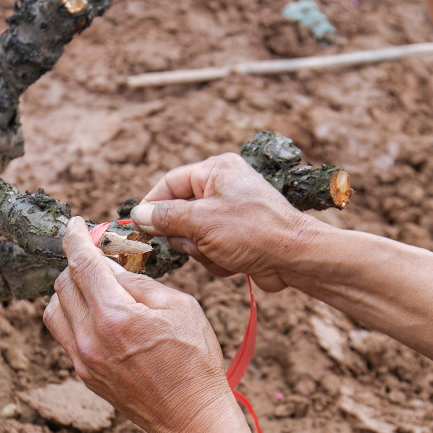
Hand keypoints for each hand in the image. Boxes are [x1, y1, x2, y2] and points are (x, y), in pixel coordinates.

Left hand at [43, 218, 239, 432]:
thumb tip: (112, 267)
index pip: (81, 264)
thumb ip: (140, 282)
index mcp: (115, 316)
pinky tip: (98, 314)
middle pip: (63, 284)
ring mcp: (83, 360)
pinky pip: (63, 334)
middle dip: (78, 263)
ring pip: (54, 310)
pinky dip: (72, 315)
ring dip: (69, 290)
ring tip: (96, 286)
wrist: (191, 418)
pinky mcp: (84, 375)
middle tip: (100, 257)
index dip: (75, 237)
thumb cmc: (195, 361)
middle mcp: (89, 339)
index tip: (74, 224)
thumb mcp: (180, 307)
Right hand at [130, 153, 324, 291]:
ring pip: (193, 236)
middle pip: (179, 213)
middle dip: (186, 236)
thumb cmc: (253, 232)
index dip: (152, 206)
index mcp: (216, 171)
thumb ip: (166, 217)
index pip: (170, 183)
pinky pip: (210, 249)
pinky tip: (235, 262)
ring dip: (202, 252)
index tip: (139, 227)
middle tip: (198, 244)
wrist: (295, 258)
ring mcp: (231, 212)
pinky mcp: (238, 236)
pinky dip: (218, 260)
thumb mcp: (202, 222)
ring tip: (223, 253)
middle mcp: (223, 187)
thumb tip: (137, 214)